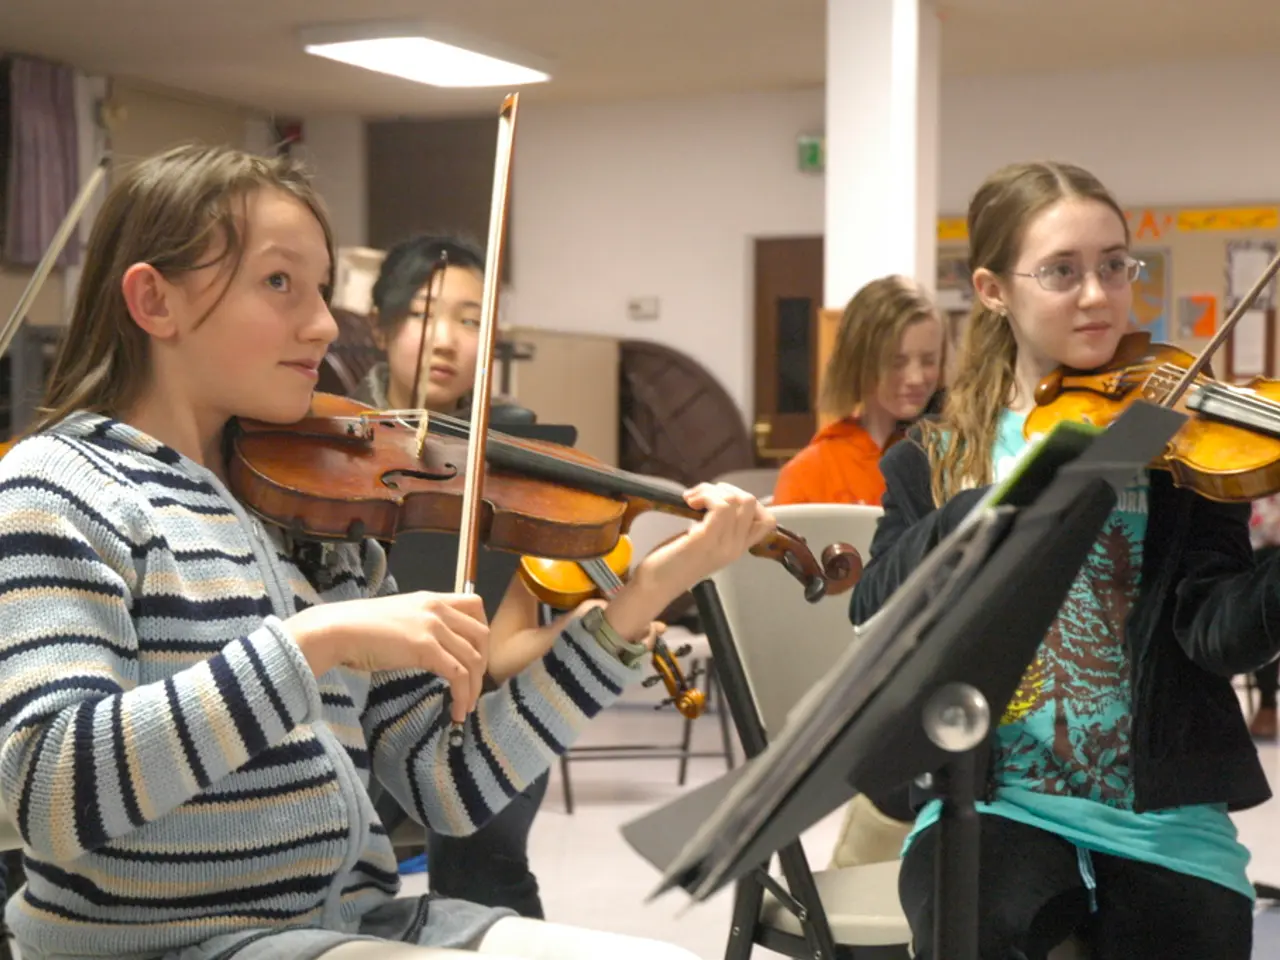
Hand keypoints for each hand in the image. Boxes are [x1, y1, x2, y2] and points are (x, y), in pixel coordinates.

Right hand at [287, 592, 488, 723]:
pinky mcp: (425, 647)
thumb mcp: (399, 619)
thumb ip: (420, 626)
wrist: (337, 630)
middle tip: (473, 686)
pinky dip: (462, 695)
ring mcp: (433, 627)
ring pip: (472, 658)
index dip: (482, 633)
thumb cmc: (358, 629)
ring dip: (474, 687)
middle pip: (482, 634)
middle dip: (483, 664)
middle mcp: (437, 609)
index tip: (475, 656)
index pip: (475, 606)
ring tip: (466, 707)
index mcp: (432, 599)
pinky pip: (457, 674)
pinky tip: (457, 711)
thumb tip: (434, 650)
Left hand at [641, 483, 775, 594]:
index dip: (745, 500)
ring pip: (737, 500)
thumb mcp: (703, 544)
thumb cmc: (672, 563)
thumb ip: (716, 527)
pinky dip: (705, 495)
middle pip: (752, 502)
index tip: (720, 500)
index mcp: (737, 548)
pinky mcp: (706, 540)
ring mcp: (723, 544)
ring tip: (693, 499)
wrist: (655, 586)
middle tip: (702, 497)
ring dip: (712, 490)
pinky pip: (720, 506)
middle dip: (725, 489)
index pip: (766, 520)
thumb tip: (715, 498)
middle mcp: (735, 547)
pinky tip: (689, 502)